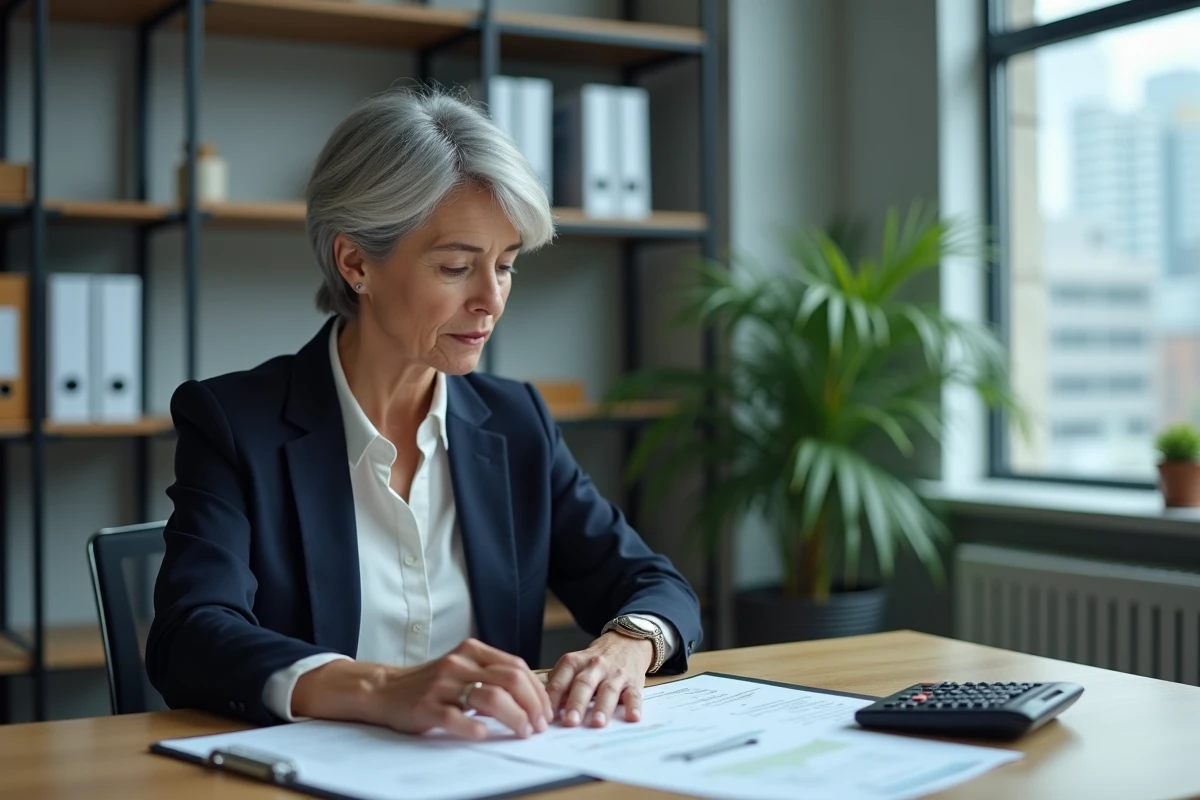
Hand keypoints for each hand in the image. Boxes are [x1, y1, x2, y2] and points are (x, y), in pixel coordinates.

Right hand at [292, 638, 551, 740]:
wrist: (386, 689)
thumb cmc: (432, 683)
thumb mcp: (464, 668)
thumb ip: (492, 674)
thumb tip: (532, 695)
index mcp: (472, 651)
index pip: (516, 667)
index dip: (537, 691)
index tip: (546, 711)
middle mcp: (460, 663)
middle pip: (510, 680)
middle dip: (532, 705)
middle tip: (539, 726)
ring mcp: (443, 685)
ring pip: (490, 698)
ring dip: (514, 718)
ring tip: (523, 732)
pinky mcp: (427, 707)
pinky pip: (456, 718)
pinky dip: (475, 728)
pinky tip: (484, 735)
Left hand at [545, 631, 653, 728]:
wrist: (628, 641)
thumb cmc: (595, 660)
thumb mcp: (575, 664)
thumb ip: (561, 683)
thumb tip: (544, 707)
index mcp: (576, 662)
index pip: (561, 679)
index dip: (553, 697)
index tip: (546, 715)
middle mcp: (595, 666)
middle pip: (584, 684)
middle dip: (576, 703)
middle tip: (569, 722)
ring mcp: (615, 674)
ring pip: (608, 690)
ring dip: (603, 707)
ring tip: (597, 723)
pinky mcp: (633, 682)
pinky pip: (634, 695)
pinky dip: (633, 706)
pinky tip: (633, 717)